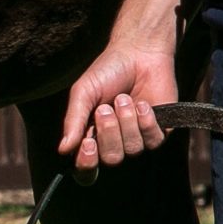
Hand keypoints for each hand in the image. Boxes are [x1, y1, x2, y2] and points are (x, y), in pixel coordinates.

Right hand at [58, 40, 178, 181]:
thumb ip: (73, 121)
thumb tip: (63, 150)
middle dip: (109, 132)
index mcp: (90, 139)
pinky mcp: (159, 131)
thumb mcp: (82, 94)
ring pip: (133, 150)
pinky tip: (143, 104)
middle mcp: (113, 144)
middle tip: (106, 108)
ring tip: (125, 98)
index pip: (86, 170)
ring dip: (127, 121)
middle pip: (111, 159)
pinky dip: (146, 121)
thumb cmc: (107, 72)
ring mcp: (137, 139)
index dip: (87, 163)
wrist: (140, 53)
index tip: (88, 142)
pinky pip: (153, 141)